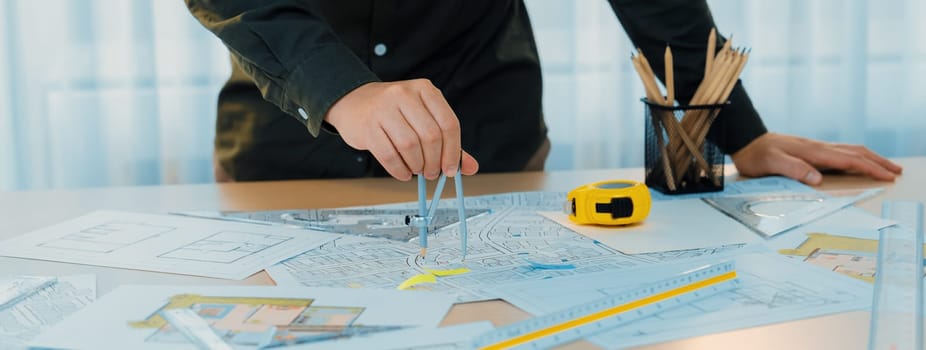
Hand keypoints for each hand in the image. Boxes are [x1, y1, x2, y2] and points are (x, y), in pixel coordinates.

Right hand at [325, 79, 478, 180]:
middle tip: (432, 173)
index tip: (451, 169)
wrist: (353, 103)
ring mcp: (383, 108)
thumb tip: (470, 168)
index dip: (454, 151)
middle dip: (434, 162)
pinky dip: (399, 170)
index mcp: (425, 90)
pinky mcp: (367, 126)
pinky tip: (403, 172)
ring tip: (417, 170)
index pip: (449, 123)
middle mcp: (404, 94)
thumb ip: (448, 141)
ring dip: (417, 166)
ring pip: (410, 146)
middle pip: (431, 136)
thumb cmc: (394, 113)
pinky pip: (389, 155)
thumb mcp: (423, 118)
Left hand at [731, 132, 902, 184]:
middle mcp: (817, 147)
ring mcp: (814, 147)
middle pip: (855, 152)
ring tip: (884, 166)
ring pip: (849, 150)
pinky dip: (855, 157)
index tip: (888, 176)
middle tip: (896, 172)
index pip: (848, 160)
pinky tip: (856, 161)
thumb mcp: (771, 163)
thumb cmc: (756, 155)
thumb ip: (794, 169)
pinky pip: (839, 152)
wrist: (745, 140)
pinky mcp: (809, 149)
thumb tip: (818, 178)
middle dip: (877, 162)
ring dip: (869, 158)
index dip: (870, 168)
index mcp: (813, 152)